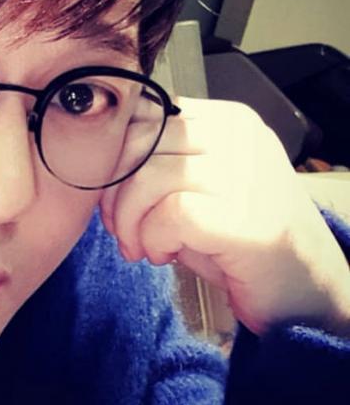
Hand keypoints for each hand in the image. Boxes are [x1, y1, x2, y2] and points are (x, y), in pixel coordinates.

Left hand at [98, 97, 349, 337]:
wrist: (305, 288)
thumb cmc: (239, 237)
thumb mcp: (197, 186)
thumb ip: (158, 162)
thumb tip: (99, 163)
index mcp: (225, 120)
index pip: (143, 116)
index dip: (115, 159)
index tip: (115, 198)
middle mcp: (237, 137)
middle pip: (138, 144)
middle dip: (114, 193)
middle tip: (121, 229)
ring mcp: (244, 174)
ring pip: (146, 178)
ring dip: (130, 223)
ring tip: (142, 247)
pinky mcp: (243, 217)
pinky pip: (168, 216)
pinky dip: (153, 240)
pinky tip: (165, 255)